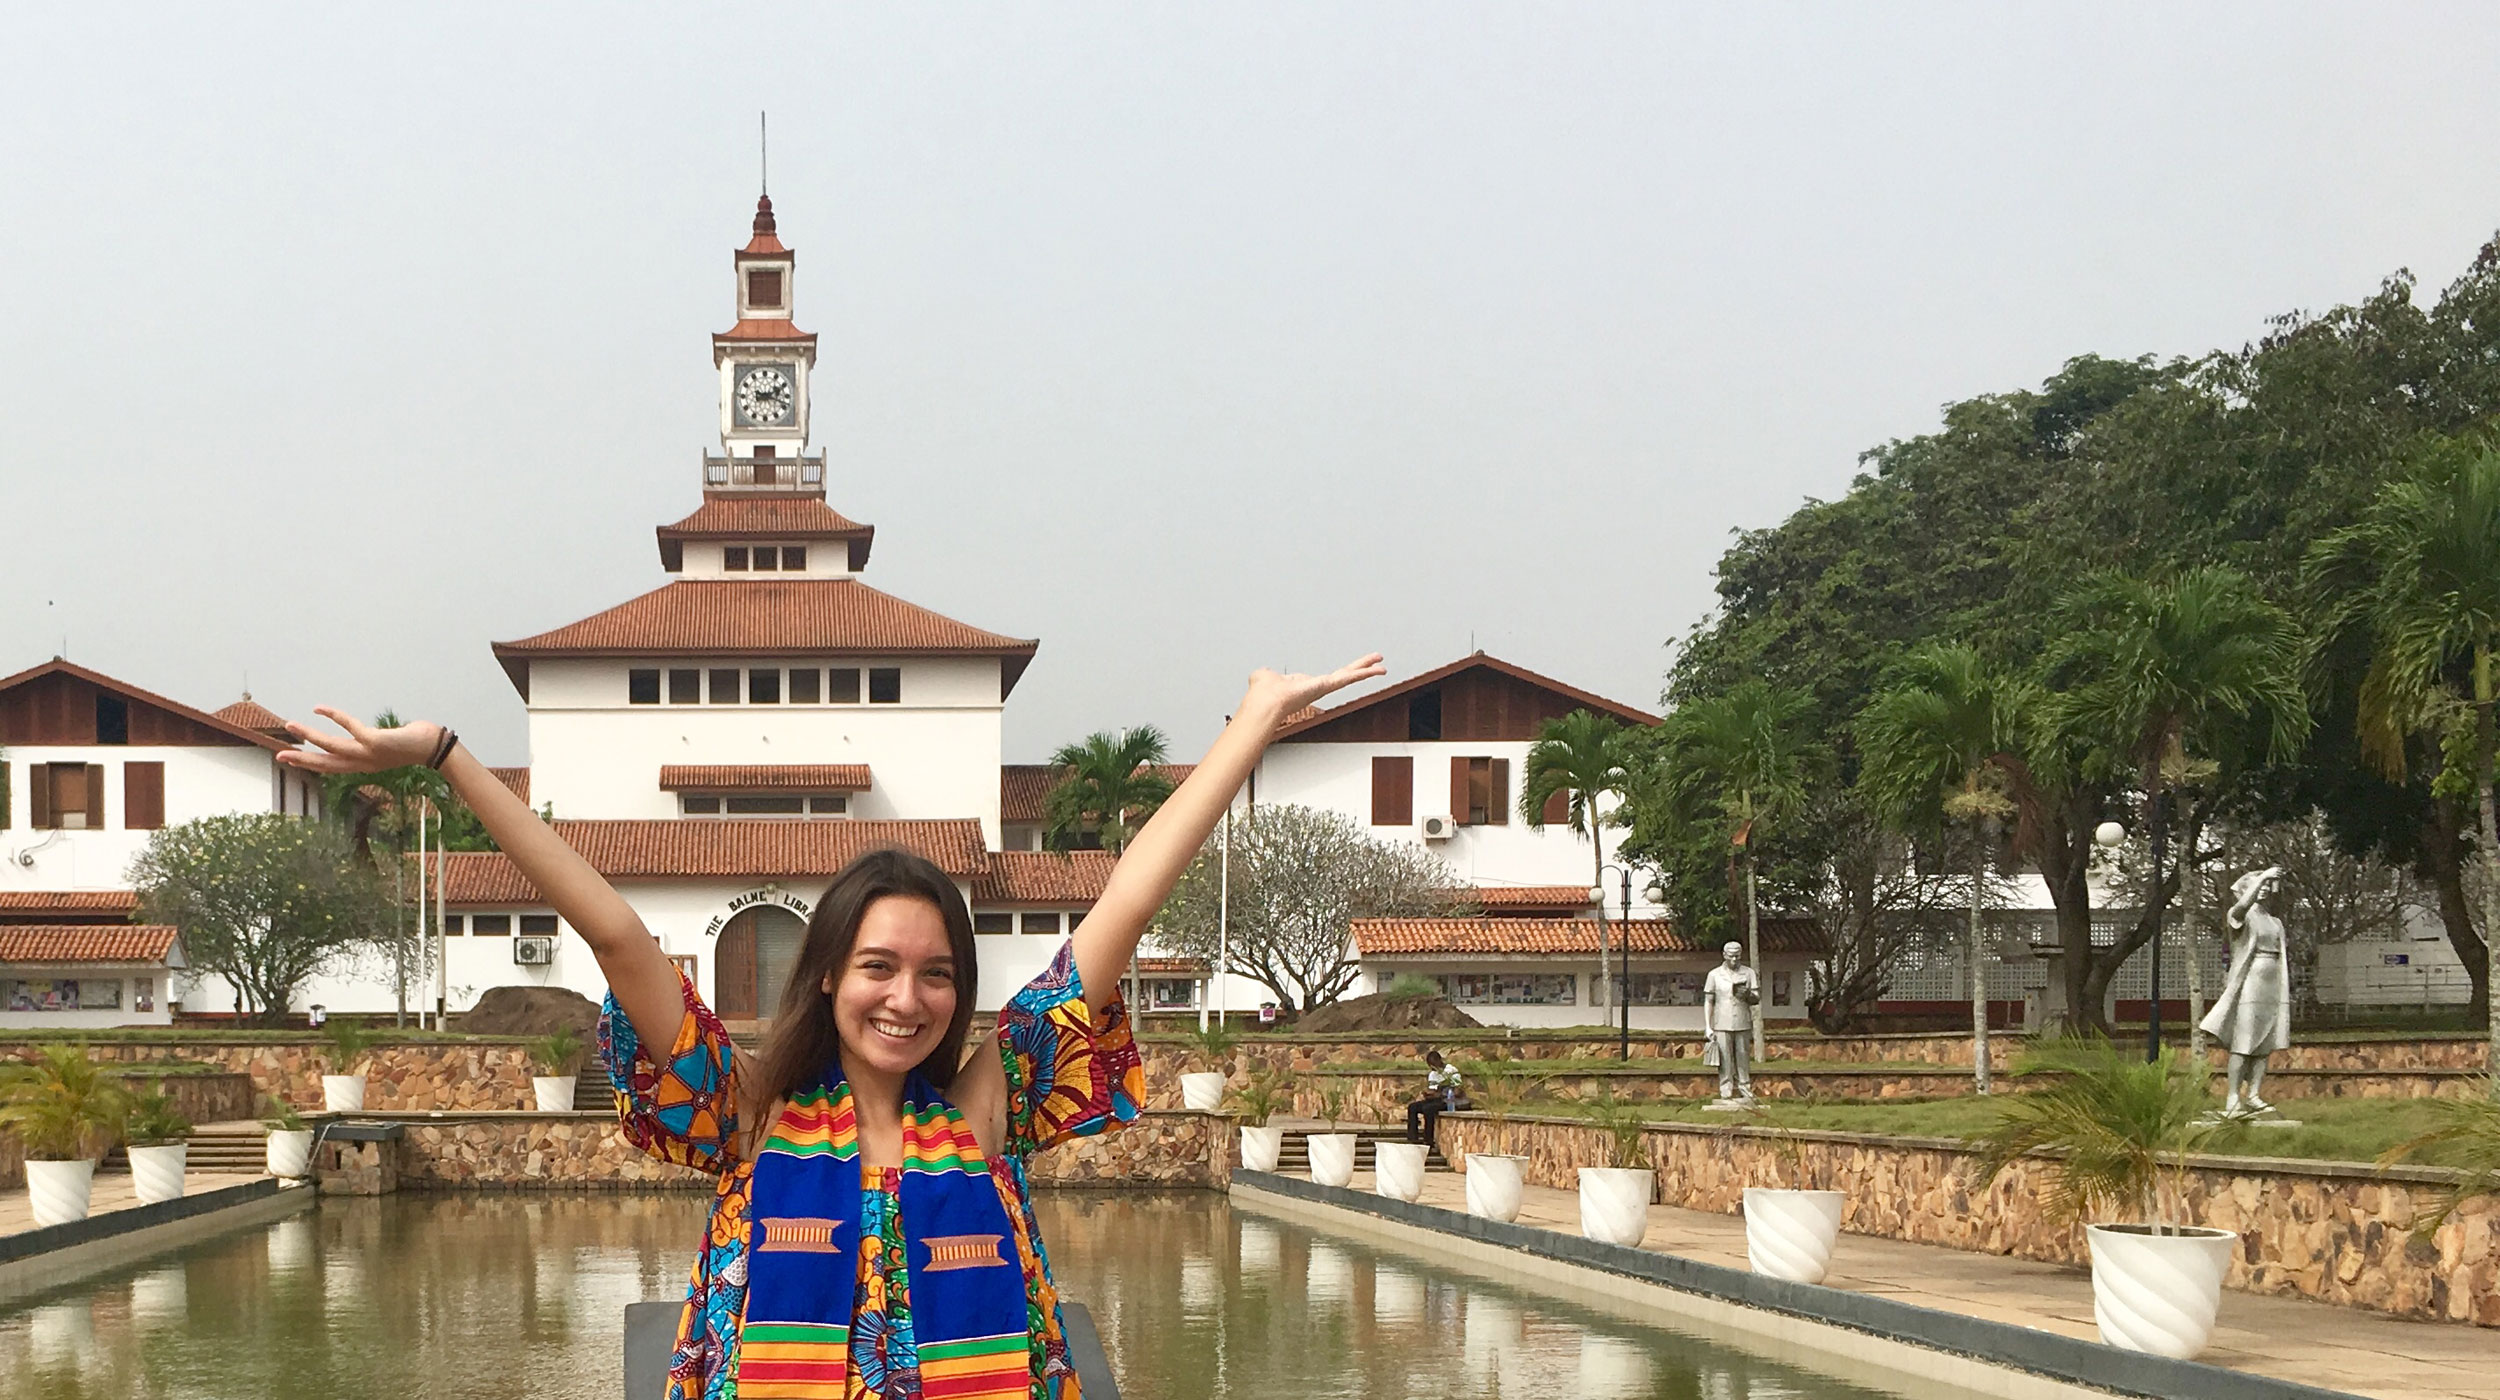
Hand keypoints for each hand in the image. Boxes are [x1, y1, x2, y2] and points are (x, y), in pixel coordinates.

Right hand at [275, 707, 444, 774]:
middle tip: (279, 755)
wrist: (437, 748)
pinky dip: (335, 717)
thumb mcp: (386, 745)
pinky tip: (320, 709)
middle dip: (301, 759)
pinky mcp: (376, 742)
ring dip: (309, 735)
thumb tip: (364, 733)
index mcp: (364, 765)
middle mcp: (363, 763)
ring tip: (290, 725)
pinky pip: (351, 727)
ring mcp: (368, 754)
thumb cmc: (414, 743)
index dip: (310, 763)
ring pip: (332, 746)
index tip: (290, 759)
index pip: (331, 766)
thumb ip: (371, 741)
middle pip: (326, 763)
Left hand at [1242, 654, 1386, 724]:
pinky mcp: (1328, 685)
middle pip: (1343, 676)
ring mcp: (1324, 687)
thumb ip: (1266, 674)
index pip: (1325, 679)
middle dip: (1359, 670)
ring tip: (1383, 665)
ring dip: (1367, 670)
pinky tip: (1379, 669)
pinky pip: (1350, 677)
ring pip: (1350, 676)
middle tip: (1374, 664)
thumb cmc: (1263, 693)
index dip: (1336, 676)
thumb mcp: (1264, 676)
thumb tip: (1263, 674)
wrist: (1266, 702)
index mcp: (1305, 685)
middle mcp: (1317, 687)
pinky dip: (1365, 673)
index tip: (1346, 673)